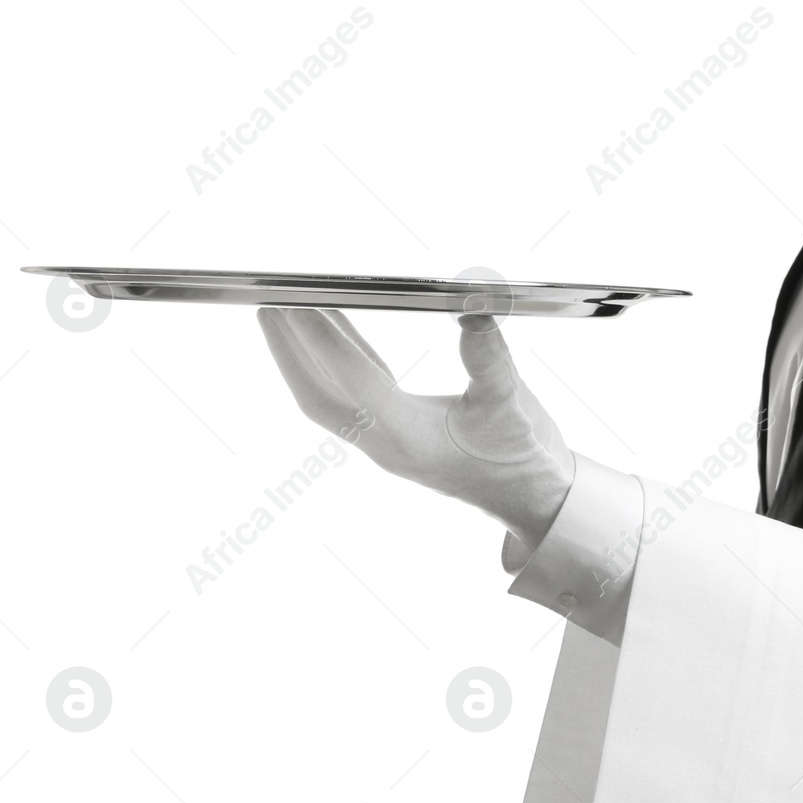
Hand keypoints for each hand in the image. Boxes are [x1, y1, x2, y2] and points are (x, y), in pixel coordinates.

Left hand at [257, 307, 574, 547]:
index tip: (300, 302)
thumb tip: (473, 309)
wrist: (534, 499)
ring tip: (283, 312)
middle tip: (267, 304)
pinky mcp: (398, 434)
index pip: (356, 383)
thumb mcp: (515, 404)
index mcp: (412, 440)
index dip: (325, 339)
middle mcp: (389, 444)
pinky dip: (338, 360)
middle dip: (288, 352)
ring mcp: (389, 442)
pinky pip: (354, 395)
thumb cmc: (525, 458)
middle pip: (319, 396)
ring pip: (329, 397)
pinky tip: (338, 329)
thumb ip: (490, 358)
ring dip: (302, 358)